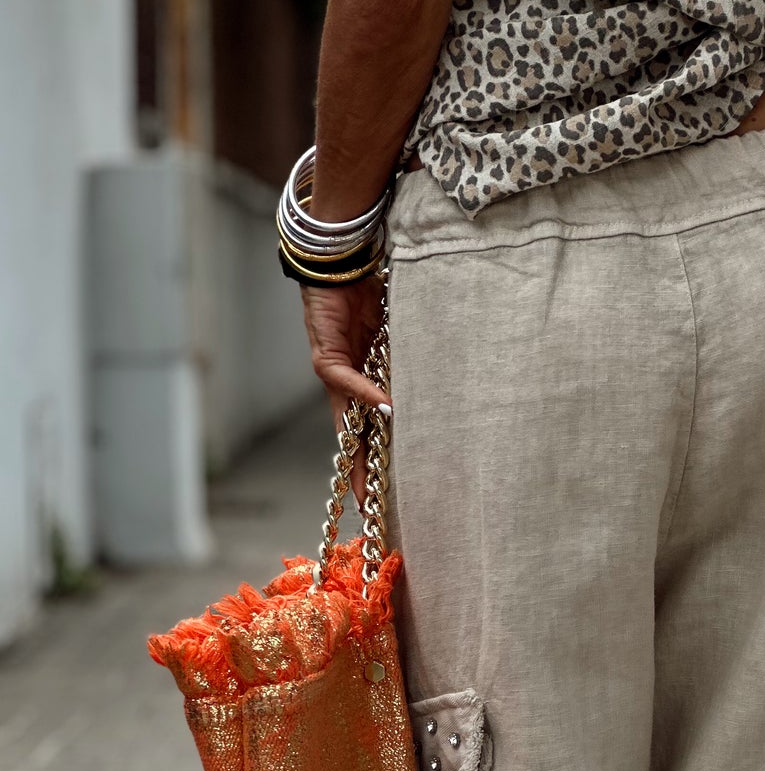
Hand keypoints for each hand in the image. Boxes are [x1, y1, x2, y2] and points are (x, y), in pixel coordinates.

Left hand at [300, 276, 387, 501]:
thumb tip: (432, 388)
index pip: (371, 433)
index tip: (386, 498)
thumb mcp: (397, 336)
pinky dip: (365, 394)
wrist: (341, 259)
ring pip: (344, 423)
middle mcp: (348, 386)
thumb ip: (409, 361)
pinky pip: (345, 380)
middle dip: (363, 476)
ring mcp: (335, 373)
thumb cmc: (371, 291)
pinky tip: (385, 410)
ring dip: (358, 453)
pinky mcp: (325, 354)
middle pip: (354, 441)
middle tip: (372, 510)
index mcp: (366, 384)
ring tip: (372, 483)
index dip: (378, 465)